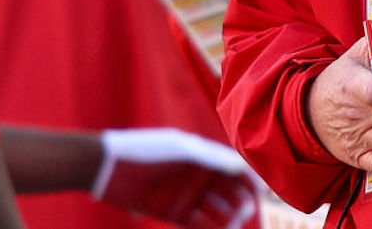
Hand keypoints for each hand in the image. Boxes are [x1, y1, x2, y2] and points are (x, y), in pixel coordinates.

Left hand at [92, 128, 259, 228]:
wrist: (108, 166)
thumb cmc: (146, 150)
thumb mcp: (182, 150)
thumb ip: (212, 158)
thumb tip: (242, 166)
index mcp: (205, 156)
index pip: (235, 169)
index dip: (251, 180)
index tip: (263, 192)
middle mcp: (199, 176)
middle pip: (230, 192)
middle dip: (241, 202)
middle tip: (244, 211)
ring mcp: (187, 195)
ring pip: (216, 210)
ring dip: (226, 218)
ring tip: (230, 224)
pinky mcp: (173, 213)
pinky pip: (198, 224)